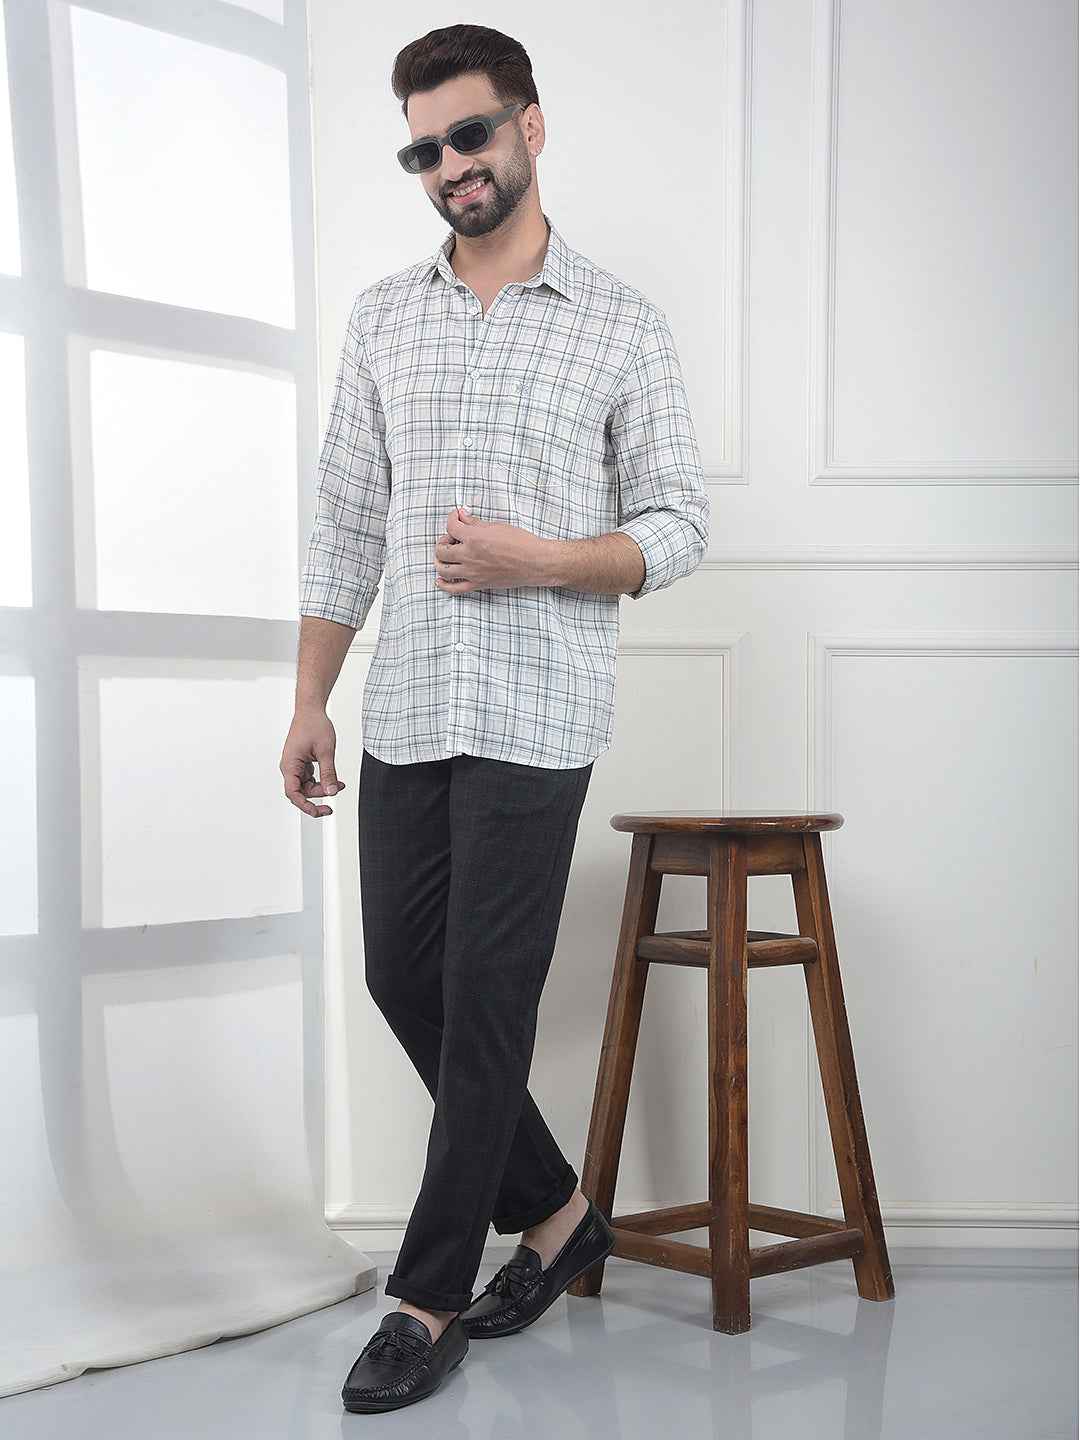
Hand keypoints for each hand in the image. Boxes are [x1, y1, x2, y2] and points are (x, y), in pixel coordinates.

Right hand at [280, 705, 342, 817]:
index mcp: (290, 765)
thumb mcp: (326, 751)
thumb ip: (329, 773)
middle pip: (301, 791)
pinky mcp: (302, 763)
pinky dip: (322, 780)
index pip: (293, 793)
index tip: (318, 811)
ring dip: (322, 788)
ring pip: (307, 786)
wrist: (311, 710)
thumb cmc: (314, 725)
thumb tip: (331, 791)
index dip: (305, 805)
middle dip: (318, 797)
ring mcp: (295, 765)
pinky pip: (310, 778)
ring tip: (339, 785)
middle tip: (332, 805)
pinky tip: (334, 780)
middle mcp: (289, 767)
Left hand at [433, 506, 554, 591]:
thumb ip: (475, 522)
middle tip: (451, 537)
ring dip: (440, 560)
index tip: (456, 516)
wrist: (536, 562)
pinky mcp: (478, 584)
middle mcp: (469, 556)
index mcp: (474, 538)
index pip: (451, 526)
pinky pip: (454, 588)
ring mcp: (472, 572)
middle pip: (441, 549)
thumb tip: (462, 516)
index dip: (451, 518)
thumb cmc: (521, 542)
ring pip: (443, 568)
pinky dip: (444, 584)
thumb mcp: (497, 526)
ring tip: (447, 555)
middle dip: (443, 540)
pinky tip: (441, 579)